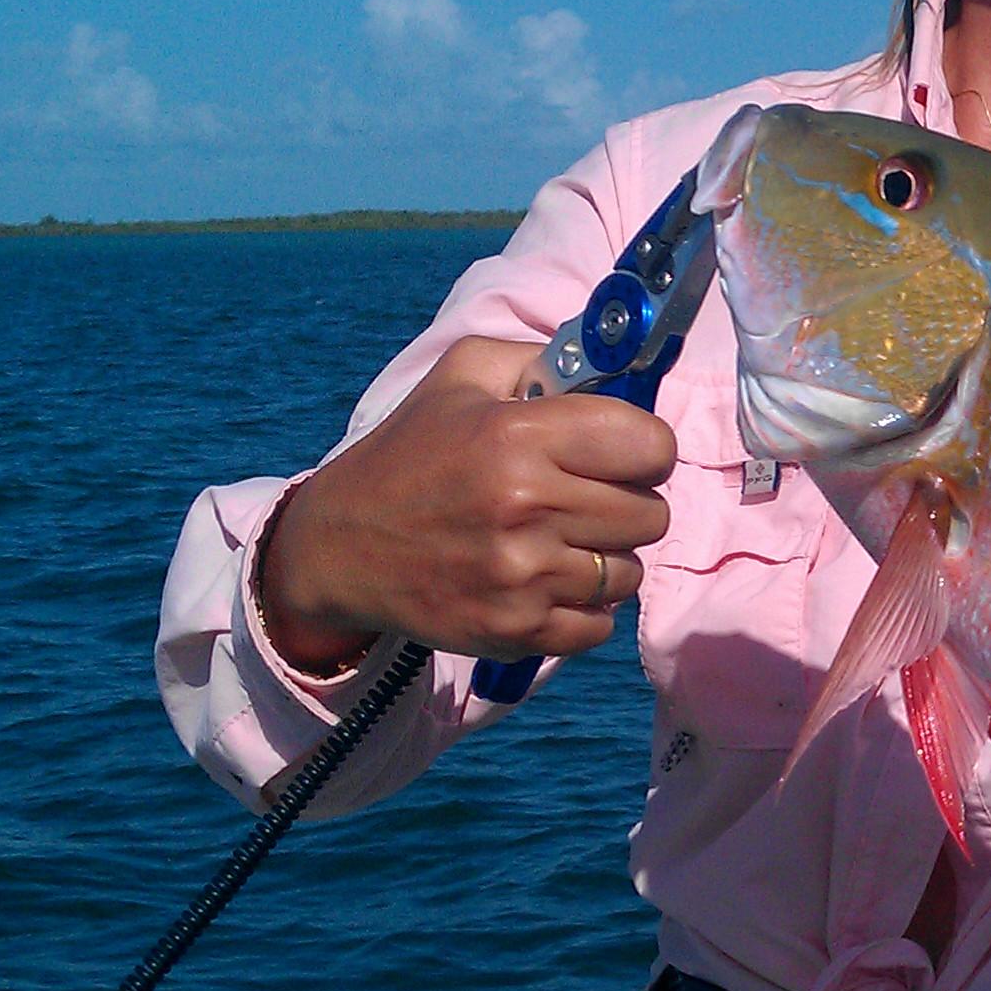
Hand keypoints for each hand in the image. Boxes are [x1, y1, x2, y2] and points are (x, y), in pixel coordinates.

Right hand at [257, 336, 678, 668]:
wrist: (339, 548)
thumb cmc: (409, 455)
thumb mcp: (461, 378)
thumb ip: (542, 359)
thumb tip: (614, 365)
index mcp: (518, 435)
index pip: (651, 446)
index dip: (646, 449)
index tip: (623, 453)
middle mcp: (526, 505)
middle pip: (651, 514)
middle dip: (629, 502)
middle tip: (587, 499)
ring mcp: (522, 576)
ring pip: (629, 572)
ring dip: (605, 557)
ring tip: (561, 541)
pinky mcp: (515, 631)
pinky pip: (600, 625)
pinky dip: (583, 607)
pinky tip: (547, 582)